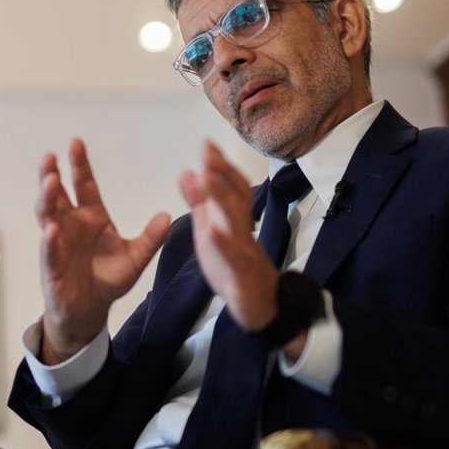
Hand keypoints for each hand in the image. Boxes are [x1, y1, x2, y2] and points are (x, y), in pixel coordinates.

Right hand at [36, 138, 170, 363]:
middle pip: (57, 193)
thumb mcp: (135, 258)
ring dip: (46, 198)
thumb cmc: (107, 279)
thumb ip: (150, 239)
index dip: (79, 165)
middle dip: (51, 174)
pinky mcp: (51, 265)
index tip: (75, 143)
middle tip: (51, 158)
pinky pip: (48, 249)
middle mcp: (70, 224)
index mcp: (91, 216)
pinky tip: (52, 229)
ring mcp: (57, 242)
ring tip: (50, 182)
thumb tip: (167, 216)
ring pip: (47, 214)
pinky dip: (49, 239)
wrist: (90, 310)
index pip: (83, 184)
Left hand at [178, 141, 278, 332]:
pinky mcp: (242, 275)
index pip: (231, 186)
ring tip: (207, 179)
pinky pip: (235, 258)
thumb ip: (200, 203)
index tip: (207, 144)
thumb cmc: (235, 264)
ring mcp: (245, 251)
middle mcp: (242, 230)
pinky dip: (225, 244)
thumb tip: (188, 172)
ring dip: (223, 200)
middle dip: (222, 173)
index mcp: (234, 219)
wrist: (260, 305)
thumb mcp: (211, 229)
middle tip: (207, 153)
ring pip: (237, 222)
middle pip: (237, 197)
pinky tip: (212, 232)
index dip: (220, 165)